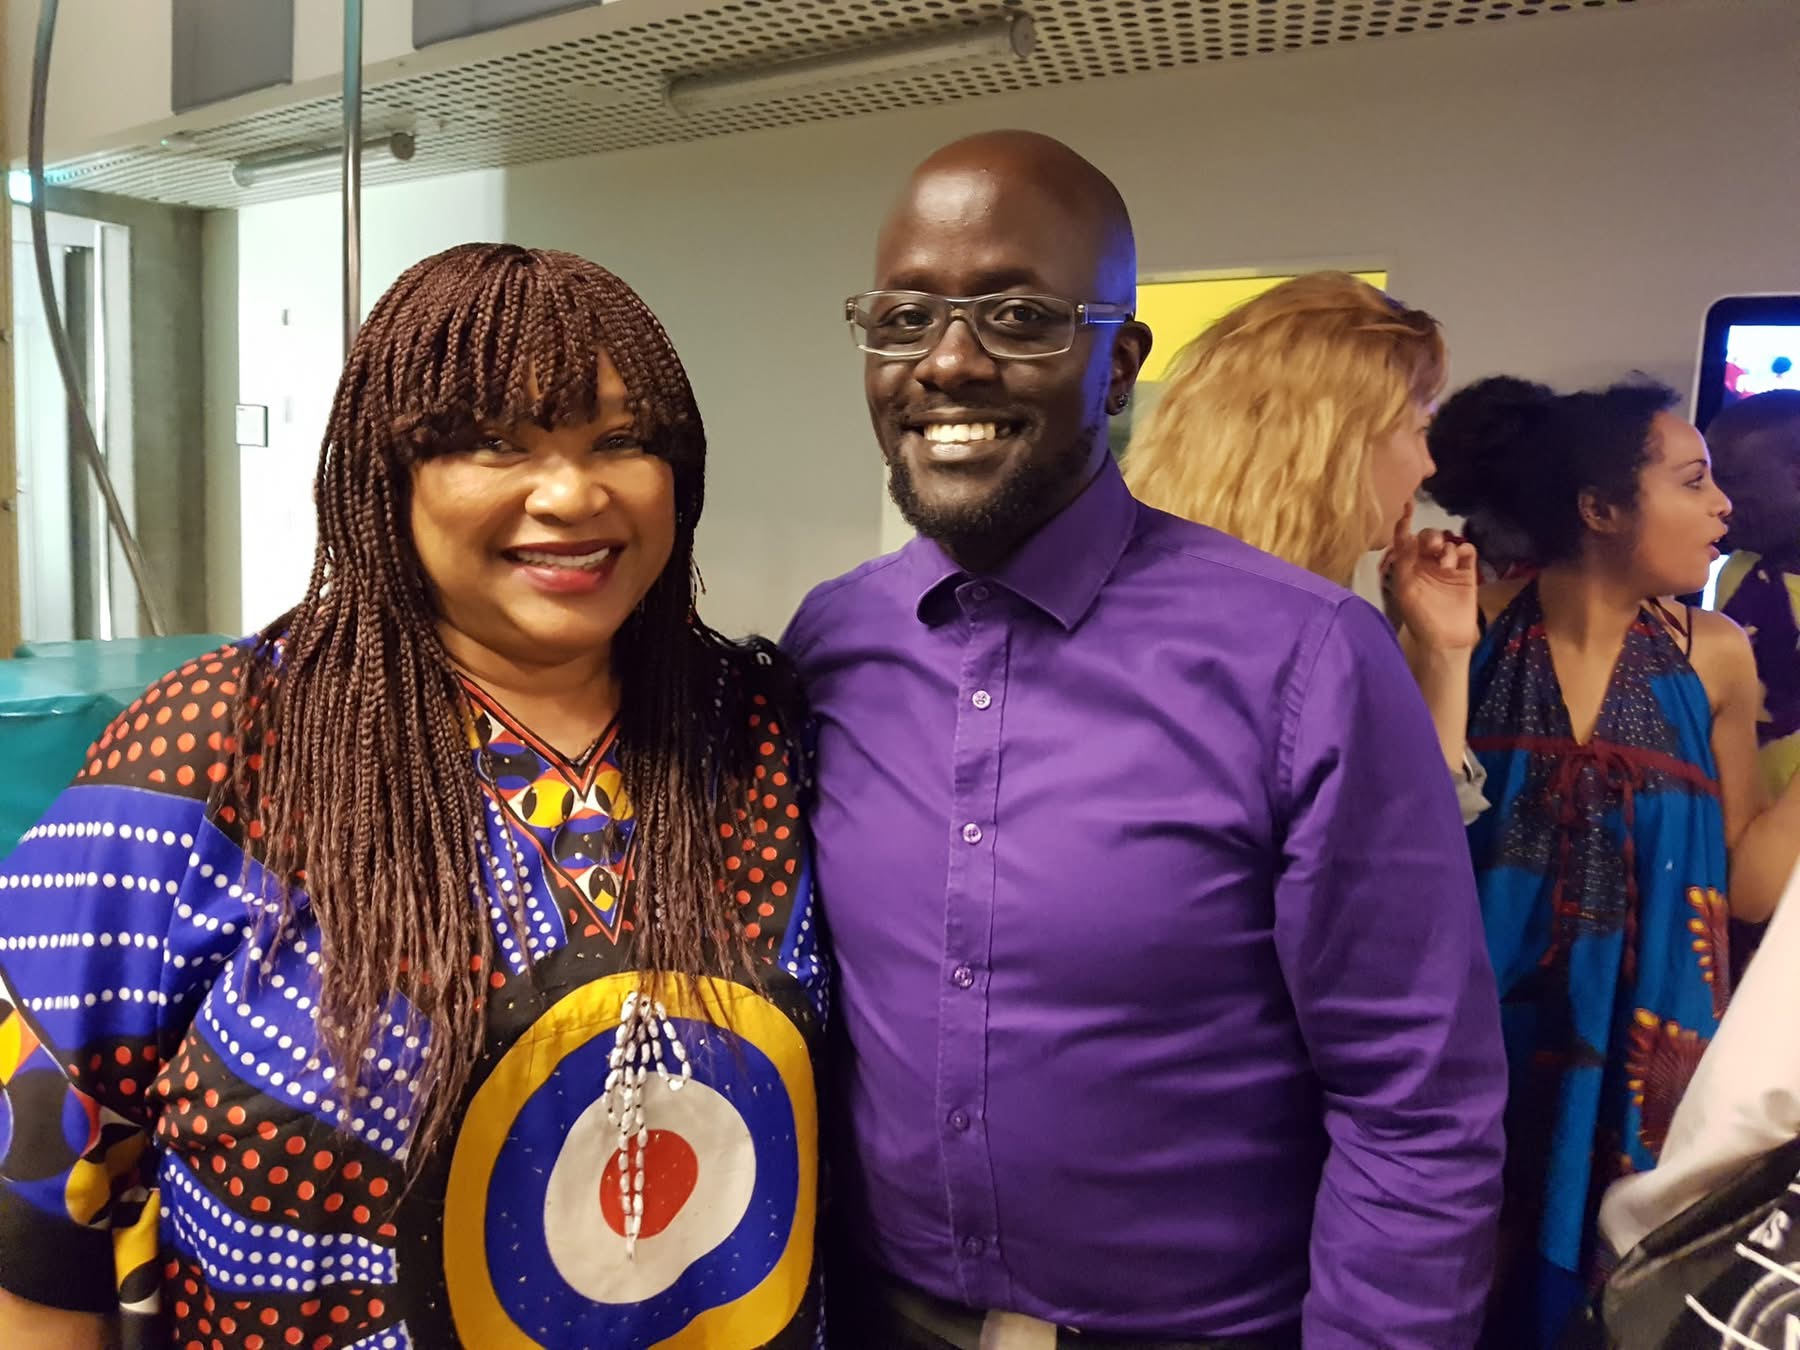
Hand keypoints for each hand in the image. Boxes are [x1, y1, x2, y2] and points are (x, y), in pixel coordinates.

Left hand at [1385, 501, 1480, 653]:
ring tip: (1445, 564)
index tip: (1408, 506)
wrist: (1446, 638)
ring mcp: (1448, 567)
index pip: (1405, 538)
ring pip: (1449, 542)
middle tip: (1433, 546)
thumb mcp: (1404, 589)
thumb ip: (1404, 562)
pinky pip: (1467, 551)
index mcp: (1408, 566)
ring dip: (1446, 547)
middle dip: (1430, 537)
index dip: (1405, 521)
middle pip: (1429, 537)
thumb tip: (1408, 537)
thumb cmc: (1419, 617)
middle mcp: (1427, 563)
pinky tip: (1460, 559)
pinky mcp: (1467, 572)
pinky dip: (1464, 549)